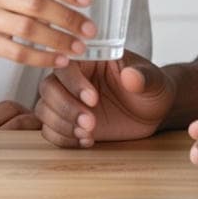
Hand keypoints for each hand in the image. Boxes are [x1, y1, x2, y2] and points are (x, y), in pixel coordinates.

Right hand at [34, 50, 176, 146]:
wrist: (153, 111)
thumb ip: (143, 77)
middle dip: (66, 108)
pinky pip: (50, 130)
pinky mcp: (68, 122)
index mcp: (90, 58)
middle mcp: (73, 78)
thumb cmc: (151, 87)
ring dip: (62, 125)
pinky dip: (63, 139)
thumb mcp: (153, 80)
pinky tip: (87, 141)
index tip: (94, 99)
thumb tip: (131, 76)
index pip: (67, 64)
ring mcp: (68, 100)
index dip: (74, 82)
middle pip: (49, 88)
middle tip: (91, 123)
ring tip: (89, 134)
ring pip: (44, 110)